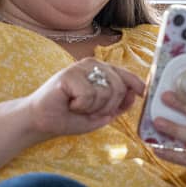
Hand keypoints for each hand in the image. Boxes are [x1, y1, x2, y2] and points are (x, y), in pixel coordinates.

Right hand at [25, 58, 144, 140]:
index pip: (126, 75)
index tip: (143, 93)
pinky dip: (80, 106)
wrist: (42, 121)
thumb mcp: (100, 113)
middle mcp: (93, 65)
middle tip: (89, 111)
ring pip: (105, 92)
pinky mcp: (69, 74)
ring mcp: (81, 67)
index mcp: (101, 71)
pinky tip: (69, 103)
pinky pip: (89, 95)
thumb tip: (135, 94)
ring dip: (92, 108)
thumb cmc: (69, 116)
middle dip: (108, 106)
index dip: (136, 85)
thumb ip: (118, 105)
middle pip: (119, 87)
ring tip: (77, 107)